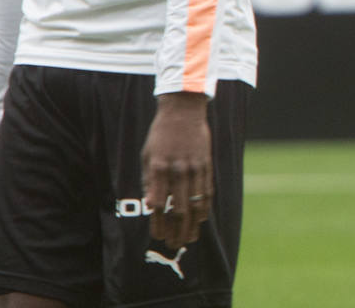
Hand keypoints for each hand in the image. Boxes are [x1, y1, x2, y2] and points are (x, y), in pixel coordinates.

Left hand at [143, 91, 212, 248]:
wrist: (183, 111)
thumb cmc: (161, 133)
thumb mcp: (147, 155)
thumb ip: (150, 180)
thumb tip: (151, 204)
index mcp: (159, 168)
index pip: (159, 204)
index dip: (158, 223)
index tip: (156, 236)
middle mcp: (178, 170)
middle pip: (178, 209)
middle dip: (175, 230)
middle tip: (173, 244)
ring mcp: (195, 168)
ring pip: (195, 204)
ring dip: (192, 225)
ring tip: (189, 238)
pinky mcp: (206, 165)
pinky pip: (207, 191)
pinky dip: (204, 208)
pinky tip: (200, 220)